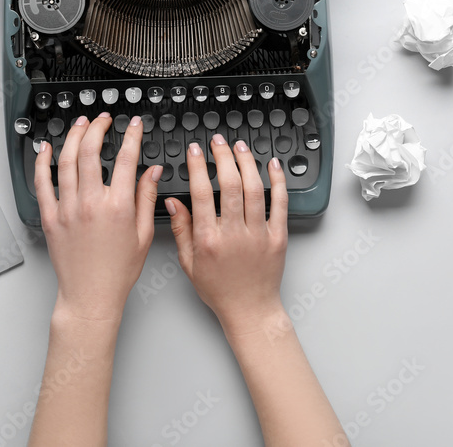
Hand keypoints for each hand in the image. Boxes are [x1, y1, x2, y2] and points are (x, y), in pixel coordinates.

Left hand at [34, 112, 159, 322]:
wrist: (90, 295)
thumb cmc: (117, 271)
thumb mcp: (143, 234)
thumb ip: (146, 198)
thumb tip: (152, 172)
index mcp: (118, 207)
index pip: (126, 159)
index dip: (132, 136)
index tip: (134, 125)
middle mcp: (91, 203)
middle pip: (92, 151)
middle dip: (98, 128)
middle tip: (102, 119)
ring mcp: (67, 209)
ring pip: (67, 161)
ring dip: (74, 137)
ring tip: (80, 125)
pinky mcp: (50, 217)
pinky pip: (42, 182)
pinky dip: (43, 162)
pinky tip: (47, 149)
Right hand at [165, 134, 287, 336]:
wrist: (250, 310)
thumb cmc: (220, 290)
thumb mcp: (189, 263)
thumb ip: (180, 230)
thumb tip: (173, 202)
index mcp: (209, 240)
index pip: (202, 194)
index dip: (198, 167)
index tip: (194, 151)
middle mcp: (234, 235)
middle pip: (230, 185)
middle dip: (223, 157)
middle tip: (217, 142)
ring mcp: (258, 235)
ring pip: (254, 189)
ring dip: (247, 163)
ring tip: (240, 147)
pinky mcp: (278, 237)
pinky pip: (280, 203)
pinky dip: (277, 182)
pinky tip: (272, 165)